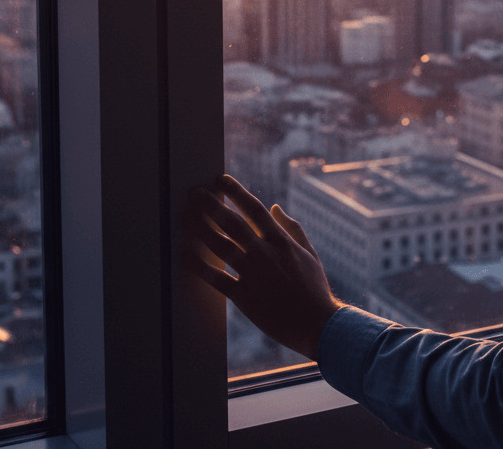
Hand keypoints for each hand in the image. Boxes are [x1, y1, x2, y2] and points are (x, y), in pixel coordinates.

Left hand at [187, 174, 339, 359]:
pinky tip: (186, 256)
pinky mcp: (244, 297)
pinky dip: (200, 267)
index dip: (236, 192)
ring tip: (186, 216)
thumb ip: (292, 228)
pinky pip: (216, 279)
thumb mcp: (309, 252)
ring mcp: (253, 275)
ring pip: (221, 247)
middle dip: (212, 205)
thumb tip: (275, 207)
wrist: (316, 323)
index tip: (221, 179)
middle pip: (232, 223)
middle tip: (194, 192)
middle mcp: (265, 254)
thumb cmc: (314, 287)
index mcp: (281, 241)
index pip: (254, 209)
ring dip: (201, 230)